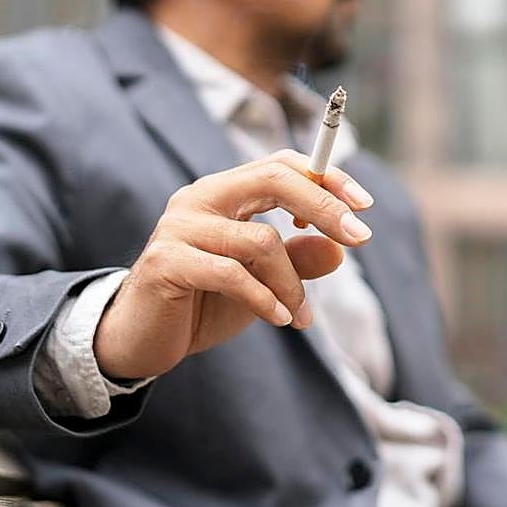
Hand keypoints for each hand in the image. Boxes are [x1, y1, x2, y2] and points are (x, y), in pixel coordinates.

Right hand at [93, 149, 373, 379]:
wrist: (141, 342)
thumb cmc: (203, 304)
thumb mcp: (263, 282)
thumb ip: (298, 260)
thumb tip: (341, 248)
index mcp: (223, 192)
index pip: (281, 164)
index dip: (326, 178)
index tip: (365, 205)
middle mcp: (199, 198)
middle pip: (273, 179)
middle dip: (324, 207)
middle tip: (359, 238)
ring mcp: (178, 227)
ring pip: (260, 240)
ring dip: (292, 284)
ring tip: (302, 317)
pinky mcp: (165, 262)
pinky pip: (232, 274)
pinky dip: (265, 300)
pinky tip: (281, 321)